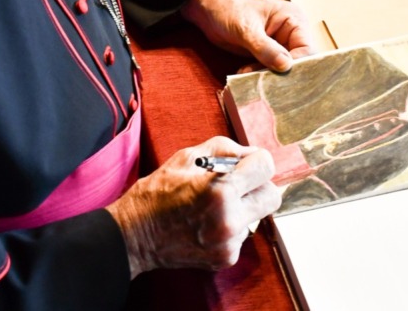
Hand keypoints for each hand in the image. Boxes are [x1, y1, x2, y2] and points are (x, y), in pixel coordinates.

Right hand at [106, 137, 280, 277]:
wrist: (135, 235)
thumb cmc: (158, 192)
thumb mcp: (187, 157)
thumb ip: (225, 149)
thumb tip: (251, 153)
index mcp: (220, 191)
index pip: (266, 168)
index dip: (258, 160)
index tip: (249, 161)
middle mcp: (230, 220)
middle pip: (272, 196)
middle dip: (258, 185)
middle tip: (239, 183)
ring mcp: (229, 242)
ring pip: (257, 216)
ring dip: (243, 207)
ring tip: (213, 205)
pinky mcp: (226, 258)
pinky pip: (243, 234)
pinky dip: (231, 226)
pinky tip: (207, 223)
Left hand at [180, 0, 314, 71]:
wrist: (208, 9)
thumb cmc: (229, 9)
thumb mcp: (247, 29)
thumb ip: (265, 48)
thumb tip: (286, 66)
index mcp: (294, 20)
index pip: (306, 49)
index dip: (296, 65)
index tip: (279, 76)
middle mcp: (290, 33)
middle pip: (297, 61)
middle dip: (280, 73)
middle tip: (263, 81)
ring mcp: (278, 45)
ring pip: (282, 69)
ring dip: (266, 75)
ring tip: (248, 74)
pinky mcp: (266, 54)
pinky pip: (269, 70)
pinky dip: (258, 74)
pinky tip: (244, 73)